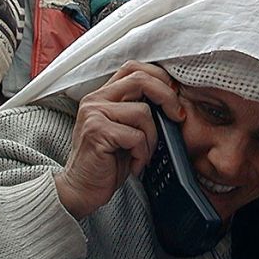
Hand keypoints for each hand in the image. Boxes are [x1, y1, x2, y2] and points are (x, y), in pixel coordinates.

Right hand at [55, 61, 183, 219]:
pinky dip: (142, 154)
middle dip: (167, 97)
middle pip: (140, 79)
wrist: (81, 190)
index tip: (174, 96)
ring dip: (152, 139)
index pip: (133, 68)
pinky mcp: (97, 132)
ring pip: (143, 112)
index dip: (159, 77)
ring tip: (142, 155)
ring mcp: (94, 114)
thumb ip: (137, 110)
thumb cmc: (107, 162)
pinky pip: (136, 136)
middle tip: (178, 116)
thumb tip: (172, 97)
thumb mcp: (124, 130)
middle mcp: (95, 100)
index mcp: (102, 95)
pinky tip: (134, 165)